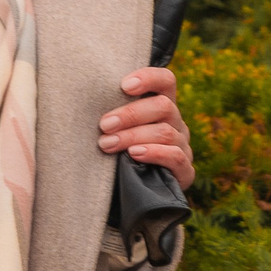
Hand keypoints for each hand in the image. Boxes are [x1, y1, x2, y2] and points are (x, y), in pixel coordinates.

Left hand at [99, 66, 192, 188]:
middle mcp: (176, 122)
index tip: (124, 85)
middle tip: (104, 124)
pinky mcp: (186, 172)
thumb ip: (112, 114)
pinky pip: (175, 157)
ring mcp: (183, 146)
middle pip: (163, 106)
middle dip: (130, 114)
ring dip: (133, 136)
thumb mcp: (116, 128)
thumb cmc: (118, 151)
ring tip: (108, 143)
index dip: (148, 78)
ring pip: (165, 132)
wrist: (130, 192)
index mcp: (162, 105)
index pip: (165, 80)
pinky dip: (154, 153)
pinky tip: (134, 154)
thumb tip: (85, 99)